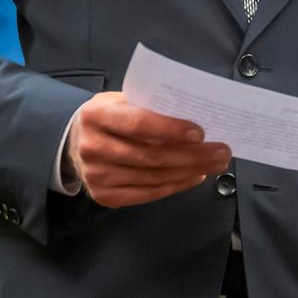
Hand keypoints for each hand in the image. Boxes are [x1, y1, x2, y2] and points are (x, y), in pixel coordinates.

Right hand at [66, 92, 231, 207]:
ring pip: (153, 177)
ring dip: (190, 171)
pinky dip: (176, 186)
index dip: (170, 129)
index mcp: (97, 116)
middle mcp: (93, 147)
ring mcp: (97, 175)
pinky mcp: (104, 196)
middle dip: (193, 155)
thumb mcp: (122, 100)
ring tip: (215, 163)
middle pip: (151, 156)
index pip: (138, 124)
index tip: (200, 132)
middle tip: (222, 151)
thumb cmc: (110, 116)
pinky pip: (148, 194)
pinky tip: (195, 176)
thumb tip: (196, 114)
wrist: (74, 142)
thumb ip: (150, 106)